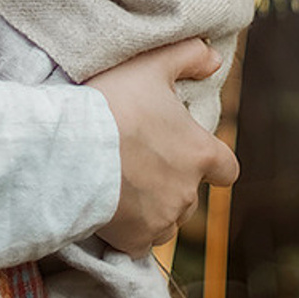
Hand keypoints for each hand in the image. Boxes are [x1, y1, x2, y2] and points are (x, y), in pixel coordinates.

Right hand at [86, 39, 238, 256]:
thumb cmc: (113, 102)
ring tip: (122, 181)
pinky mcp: (135, 240)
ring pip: (167, 218)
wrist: (71, 147)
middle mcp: (188, 192)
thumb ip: (187, 56)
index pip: (227, 168)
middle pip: (191, 193)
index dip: (212, 161)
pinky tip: (111, 206)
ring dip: (153, 205)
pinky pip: (140, 241)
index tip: (189, 150)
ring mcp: (162, 219)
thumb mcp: (150, 65)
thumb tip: (215, 58)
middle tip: (139, 157)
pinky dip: (130, 228)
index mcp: (199, 153)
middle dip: (172, 179)